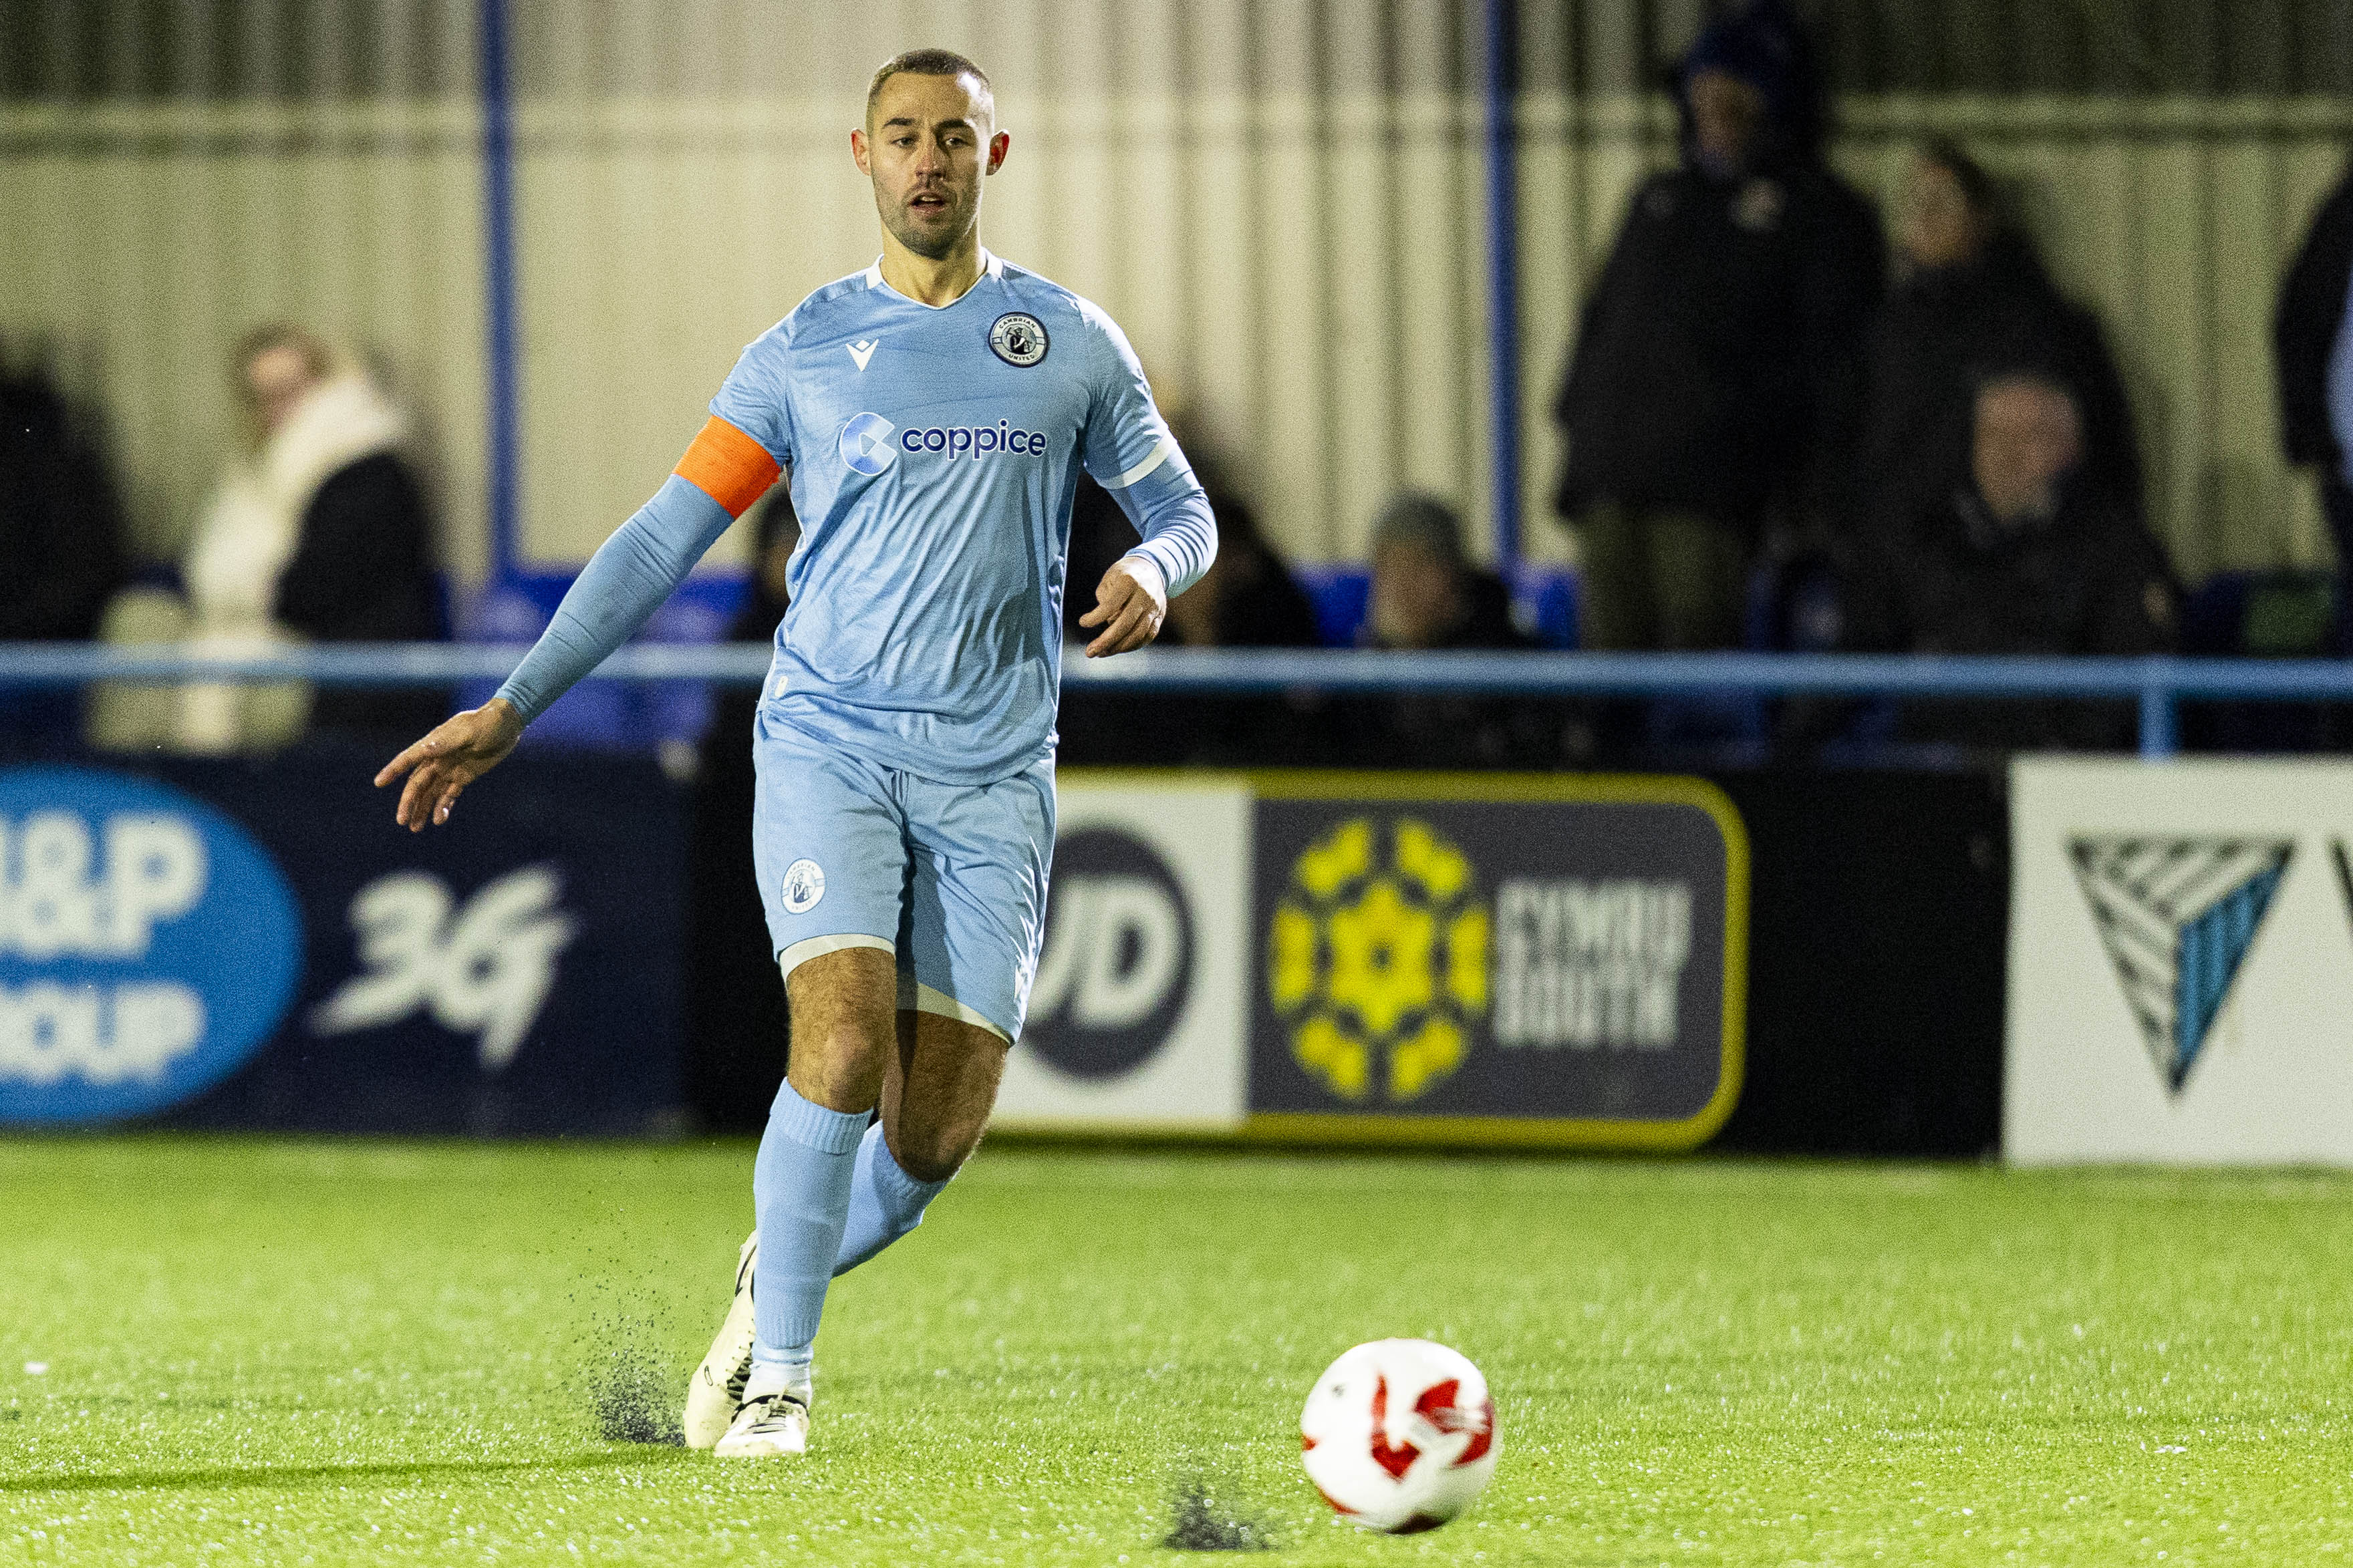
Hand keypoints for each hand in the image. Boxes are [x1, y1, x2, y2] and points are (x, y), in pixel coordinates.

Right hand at [374, 698, 525, 830]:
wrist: (508, 725)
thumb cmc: (487, 723)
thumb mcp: (469, 732)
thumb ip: (448, 742)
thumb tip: (426, 749)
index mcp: (434, 745)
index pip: (408, 759)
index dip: (393, 770)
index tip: (379, 783)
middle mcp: (437, 759)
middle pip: (417, 784)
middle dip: (408, 802)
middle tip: (402, 821)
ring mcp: (449, 769)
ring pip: (430, 793)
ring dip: (422, 809)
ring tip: (415, 828)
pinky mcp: (463, 777)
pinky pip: (449, 795)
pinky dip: (443, 807)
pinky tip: (439, 820)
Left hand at [1078, 555, 1167, 657]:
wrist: (1151, 568)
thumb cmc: (1123, 575)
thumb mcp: (1109, 579)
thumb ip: (1105, 601)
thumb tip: (1108, 625)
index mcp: (1130, 582)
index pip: (1111, 604)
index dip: (1096, 617)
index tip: (1083, 622)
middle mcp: (1145, 595)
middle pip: (1125, 624)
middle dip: (1106, 641)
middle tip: (1089, 652)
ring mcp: (1155, 607)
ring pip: (1137, 634)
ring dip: (1118, 648)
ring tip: (1101, 653)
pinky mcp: (1160, 617)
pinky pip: (1147, 637)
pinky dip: (1132, 646)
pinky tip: (1117, 649)